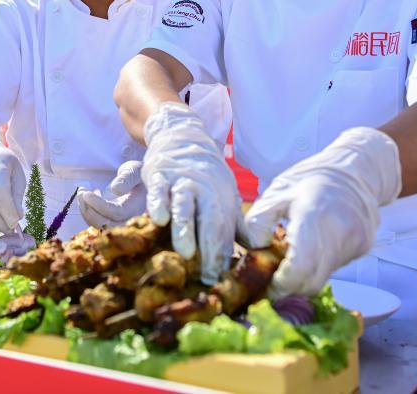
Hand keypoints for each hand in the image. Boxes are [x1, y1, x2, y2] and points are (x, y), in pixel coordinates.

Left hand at [78, 160, 145, 227]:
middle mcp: (127, 217)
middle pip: (106, 225)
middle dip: (89, 212)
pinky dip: (86, 209)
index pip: (117, 213)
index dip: (100, 206)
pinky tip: (85, 194)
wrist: (139, 180)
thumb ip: (127, 179)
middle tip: (82, 193)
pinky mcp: (109, 217)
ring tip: (81, 191)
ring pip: (98, 224)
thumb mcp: (134, 171)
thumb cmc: (137, 173)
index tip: (87, 194)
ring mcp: (117, 219)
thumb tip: (116, 190)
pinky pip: (95, 220)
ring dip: (85, 210)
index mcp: (135, 206)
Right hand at [141, 102, 241, 284]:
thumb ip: (237, 225)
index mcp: (222, 199)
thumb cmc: (205, 175)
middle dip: (209, 247)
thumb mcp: (225, 196)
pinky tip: (158, 218)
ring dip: (185, 228)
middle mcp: (204, 190)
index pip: (224, 231)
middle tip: (207, 274)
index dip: (221, 256)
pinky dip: (158, 202)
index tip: (219, 280)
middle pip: (209, 220)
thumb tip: (257, 250)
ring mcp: (182, 181)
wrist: (183, 135)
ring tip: (186, 251)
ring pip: (184, 205)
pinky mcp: (160, 173)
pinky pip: (159, 189)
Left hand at [241, 127, 401, 296]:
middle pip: (312, 281)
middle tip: (273, 281)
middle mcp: (339, 233)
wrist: (353, 170)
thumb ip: (258, 222)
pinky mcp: (362, 247)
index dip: (281, 284)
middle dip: (290, 287)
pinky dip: (318, 267)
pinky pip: (335, 268)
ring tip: (290, 261)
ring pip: (324, 277)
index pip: (299, 268)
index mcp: (313, 216)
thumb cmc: (310, 179)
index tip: (267, 285)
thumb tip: (254, 251)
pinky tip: (309, 251)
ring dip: (304, 278)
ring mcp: (355, 241)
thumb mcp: (275, 193)